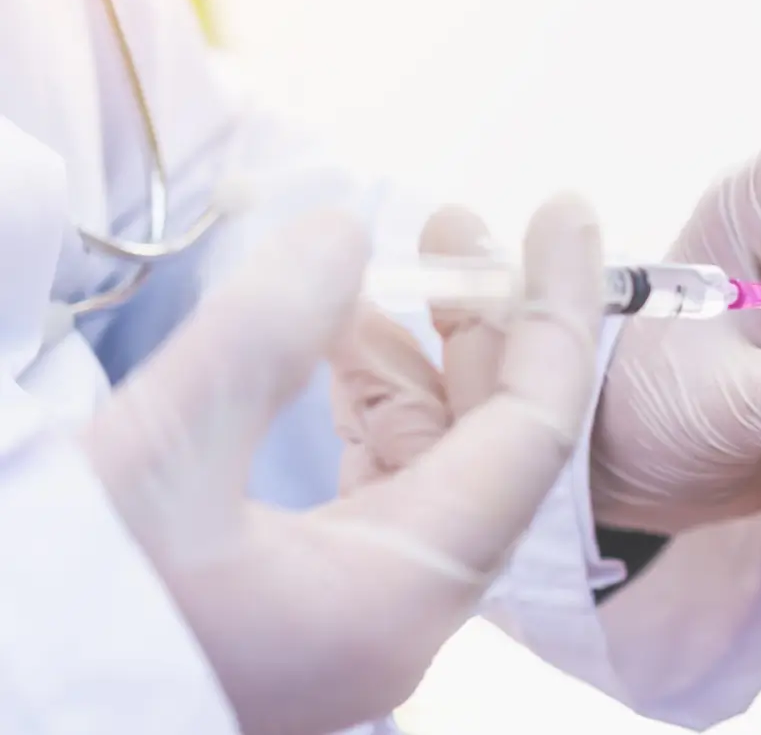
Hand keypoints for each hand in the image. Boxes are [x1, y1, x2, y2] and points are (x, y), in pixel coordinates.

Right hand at [82, 196, 603, 734]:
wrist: (11, 701)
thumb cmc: (70, 609)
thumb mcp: (159, 457)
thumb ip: (263, 334)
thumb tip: (344, 233)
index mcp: (408, 593)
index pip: (534, 432)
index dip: (558, 312)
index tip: (565, 214)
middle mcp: (407, 610)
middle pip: (489, 443)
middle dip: (481, 321)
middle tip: (458, 221)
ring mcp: (360, 609)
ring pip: (426, 462)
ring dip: (410, 358)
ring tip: (377, 266)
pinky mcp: (310, 601)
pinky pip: (372, 488)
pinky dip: (361, 406)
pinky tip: (327, 339)